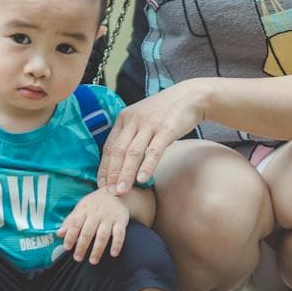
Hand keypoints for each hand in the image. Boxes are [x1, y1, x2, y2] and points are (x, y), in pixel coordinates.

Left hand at [57, 189, 131, 264]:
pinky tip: (113, 254)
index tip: (67, 247)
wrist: (116, 191)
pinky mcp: (121, 220)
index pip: (75, 224)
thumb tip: (59, 234)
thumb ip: (70, 222)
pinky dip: (117, 244)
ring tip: (93, 261)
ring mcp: (109, 217)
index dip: (70, 236)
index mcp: (84, 210)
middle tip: (78, 258)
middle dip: (82, 246)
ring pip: (102, 235)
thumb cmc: (95, 204)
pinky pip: (119, 233)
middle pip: (87, 232)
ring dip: (97, 249)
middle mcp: (96, 214)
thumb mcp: (81, 208)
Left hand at [96, 79, 209, 194]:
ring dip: (126, 174)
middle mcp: (133, 120)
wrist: (190, 97)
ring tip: (122, 191)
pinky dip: (146, 166)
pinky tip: (142, 179)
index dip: (104, 167)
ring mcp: (149, 124)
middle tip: (109, 193)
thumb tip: (120, 161)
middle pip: (118, 151)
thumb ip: (130, 135)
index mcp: (124, 118)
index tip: (101, 185)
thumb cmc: (164, 112)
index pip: (109, 146)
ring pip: (133, 153)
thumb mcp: (141, 118)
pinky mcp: (166, 129)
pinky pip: (154, 150)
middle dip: (112, 174)